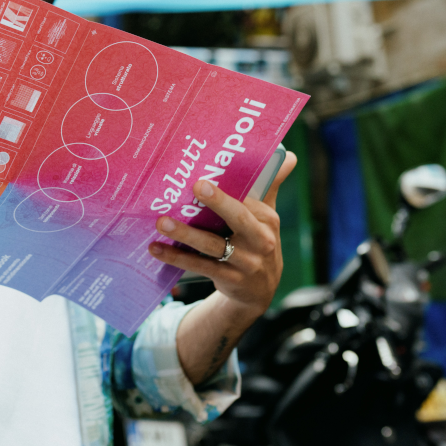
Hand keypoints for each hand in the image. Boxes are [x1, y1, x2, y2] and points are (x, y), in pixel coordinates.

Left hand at [149, 151, 296, 318]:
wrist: (260, 291)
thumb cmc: (258, 243)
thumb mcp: (267, 217)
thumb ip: (270, 187)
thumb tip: (289, 154)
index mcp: (267, 220)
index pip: (247, 199)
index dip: (228, 188)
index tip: (207, 173)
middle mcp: (260, 240)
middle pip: (238, 218)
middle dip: (218, 202)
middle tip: (195, 185)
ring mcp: (246, 262)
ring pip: (212, 245)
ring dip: (185, 234)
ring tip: (161, 222)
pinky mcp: (229, 279)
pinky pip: (200, 266)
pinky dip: (177, 258)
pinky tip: (156, 248)